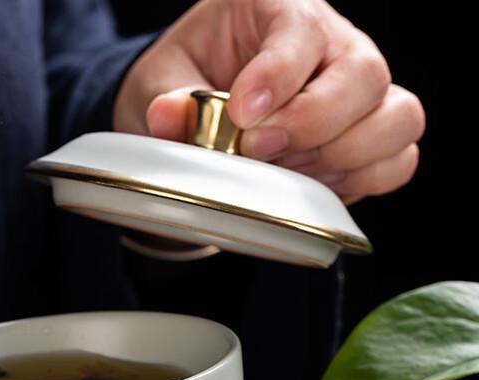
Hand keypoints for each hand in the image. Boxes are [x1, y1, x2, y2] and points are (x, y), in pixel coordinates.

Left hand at [113, 0, 424, 204]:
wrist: (195, 109)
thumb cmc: (184, 81)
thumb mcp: (159, 82)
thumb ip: (169, 98)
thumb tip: (169, 114)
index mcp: (279, 9)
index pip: (303, 31)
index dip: (279, 76)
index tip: (243, 114)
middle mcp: (333, 44)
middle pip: (365, 75)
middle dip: (312, 124)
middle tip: (259, 150)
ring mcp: (356, 91)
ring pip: (397, 119)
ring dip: (342, 157)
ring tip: (285, 170)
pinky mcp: (366, 136)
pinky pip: (397, 160)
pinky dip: (360, 180)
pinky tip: (311, 185)